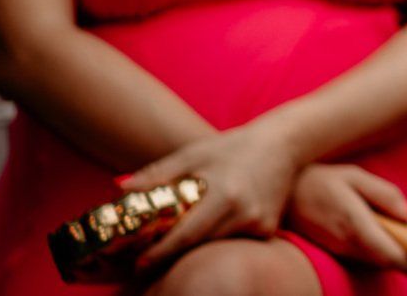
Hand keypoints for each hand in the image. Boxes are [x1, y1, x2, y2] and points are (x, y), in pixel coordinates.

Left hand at [125, 121, 301, 271]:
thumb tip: (122, 188)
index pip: (187, 234)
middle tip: (146, 259)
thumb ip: (159, 173)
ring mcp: (259, 222)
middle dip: (171, 254)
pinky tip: (210, 228)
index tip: (139, 262)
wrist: (285, 143)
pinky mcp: (268, 227)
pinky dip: (218, 238)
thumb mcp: (195, 153)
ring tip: (172, 245)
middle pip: (200, 245)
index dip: (161, 252)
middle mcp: (244, 212)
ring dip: (194, 248)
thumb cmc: (234, 146)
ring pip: (217, 245)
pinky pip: (235, 241)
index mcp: (224, 194)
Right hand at [287, 163, 406, 276]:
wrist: (284, 193)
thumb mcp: (355, 176)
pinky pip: (368, 255)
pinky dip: (386, 248)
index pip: (391, 255)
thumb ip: (384, 194)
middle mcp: (348, 244)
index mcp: (355, 226)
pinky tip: (392, 230)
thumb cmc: (320, 180)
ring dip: (401, 250)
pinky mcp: (338, 250)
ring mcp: (342, 250)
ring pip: (379, 260)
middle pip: (389, 261)